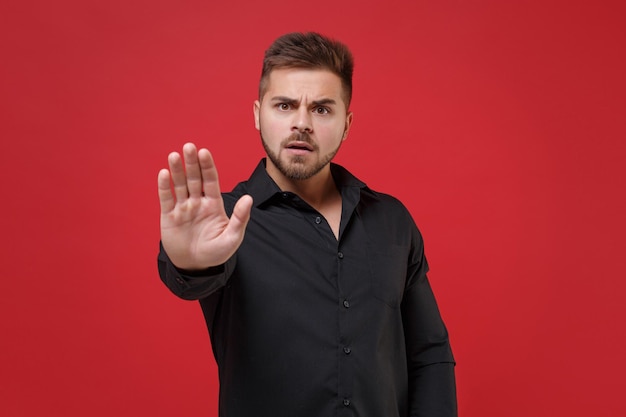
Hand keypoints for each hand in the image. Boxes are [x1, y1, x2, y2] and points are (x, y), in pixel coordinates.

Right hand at [158, 143, 252, 269]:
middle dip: (192, 163)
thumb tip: (248, 199)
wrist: (196, 266)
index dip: (207, 166)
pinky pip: (166, 199)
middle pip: (194, 178)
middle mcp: (197, 201)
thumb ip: (240, 218)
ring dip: (177, 170)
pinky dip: (165, 187)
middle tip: (189, 146)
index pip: (211, 180)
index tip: (204, 152)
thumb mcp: (232, 238)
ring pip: (179, 185)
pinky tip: (164, 173)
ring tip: (174, 155)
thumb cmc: (216, 252)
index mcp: (214, 204)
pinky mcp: (168, 216)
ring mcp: (183, 208)